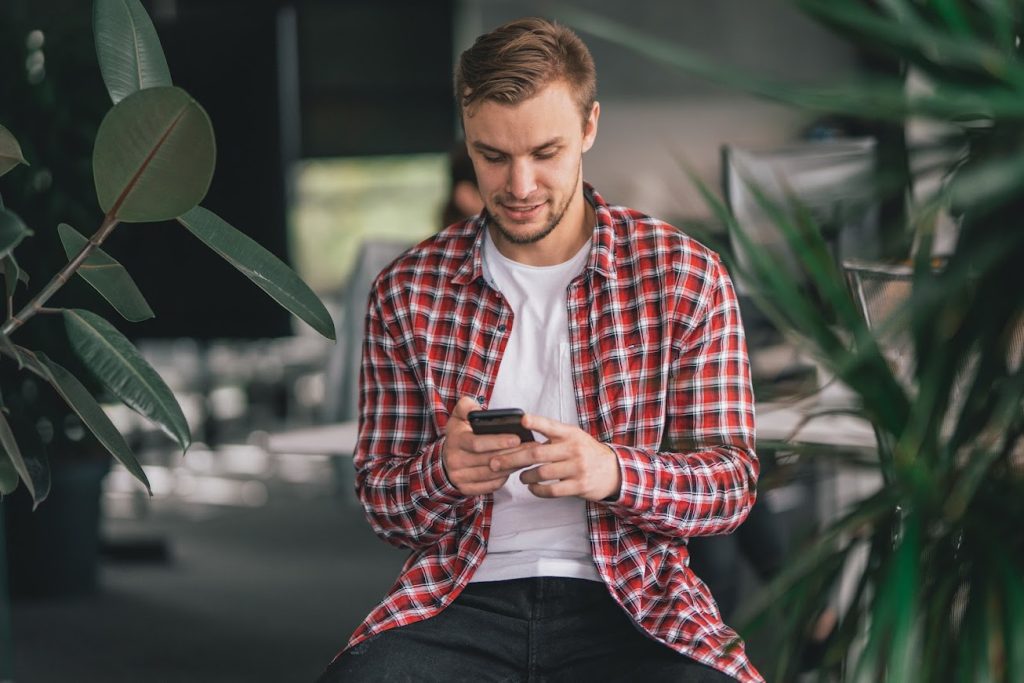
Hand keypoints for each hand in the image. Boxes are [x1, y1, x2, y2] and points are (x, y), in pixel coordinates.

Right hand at [442, 397, 537, 495]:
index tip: (517, 438)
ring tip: (529, 458)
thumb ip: (467, 407)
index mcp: (455, 440)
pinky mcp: (466, 489)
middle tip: (532, 448)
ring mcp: (459, 477)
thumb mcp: (458, 416)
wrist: (446, 458)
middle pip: (488, 460)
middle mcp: (454, 460)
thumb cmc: (459, 433)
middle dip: (512, 454)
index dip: (498, 441)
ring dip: (512, 466)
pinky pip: (490, 486)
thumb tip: (477, 409)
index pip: (477, 443)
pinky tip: (516, 469)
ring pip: (492, 474)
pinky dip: (504, 478)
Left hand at [487, 412, 621, 501]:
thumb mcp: (573, 437)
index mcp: (569, 433)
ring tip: (520, 477)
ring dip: (525, 476)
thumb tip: (518, 441)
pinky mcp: (579, 486)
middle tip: (495, 463)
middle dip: (512, 458)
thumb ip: (552, 437)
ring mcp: (577, 468)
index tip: (522, 420)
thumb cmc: (585, 452)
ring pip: (542, 472)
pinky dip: (538, 490)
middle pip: (537, 452)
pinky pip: (552, 490)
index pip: (550, 425)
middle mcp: (573, 449)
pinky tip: (532, 487)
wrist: (613, 471)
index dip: (536, 422)